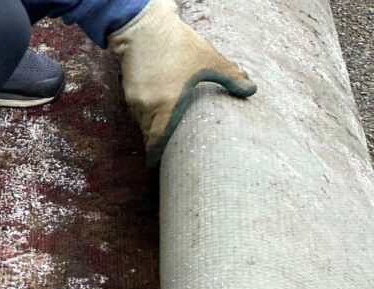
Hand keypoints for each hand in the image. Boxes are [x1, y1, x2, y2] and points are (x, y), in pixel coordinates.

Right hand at [108, 0, 256, 166]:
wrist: (144, 28)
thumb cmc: (177, 45)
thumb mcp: (209, 60)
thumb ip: (231, 78)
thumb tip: (252, 91)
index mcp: (166, 106)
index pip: (157, 142)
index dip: (156, 157)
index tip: (157, 167)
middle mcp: (146, 108)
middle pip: (150, 135)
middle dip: (157, 144)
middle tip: (167, 153)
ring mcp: (134, 100)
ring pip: (143, 123)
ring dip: (152, 129)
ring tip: (164, 132)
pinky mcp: (128, 91)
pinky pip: (138, 111)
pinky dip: (147, 114)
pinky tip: (158, 109)